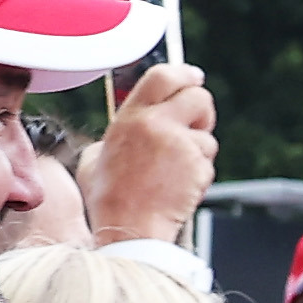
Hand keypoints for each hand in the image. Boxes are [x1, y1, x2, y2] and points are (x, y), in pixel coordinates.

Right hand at [86, 56, 215, 246]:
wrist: (128, 228)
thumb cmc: (111, 200)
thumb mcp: (95, 158)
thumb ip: (114, 135)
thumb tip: (128, 129)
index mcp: (130, 117)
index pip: (162, 76)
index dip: (183, 73)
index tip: (194, 76)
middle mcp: (155, 124)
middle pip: (198, 96)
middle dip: (202, 110)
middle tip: (195, 126)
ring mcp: (178, 144)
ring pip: (206, 135)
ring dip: (198, 152)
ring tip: (174, 172)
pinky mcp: (197, 165)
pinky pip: (207, 162)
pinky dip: (199, 175)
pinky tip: (179, 187)